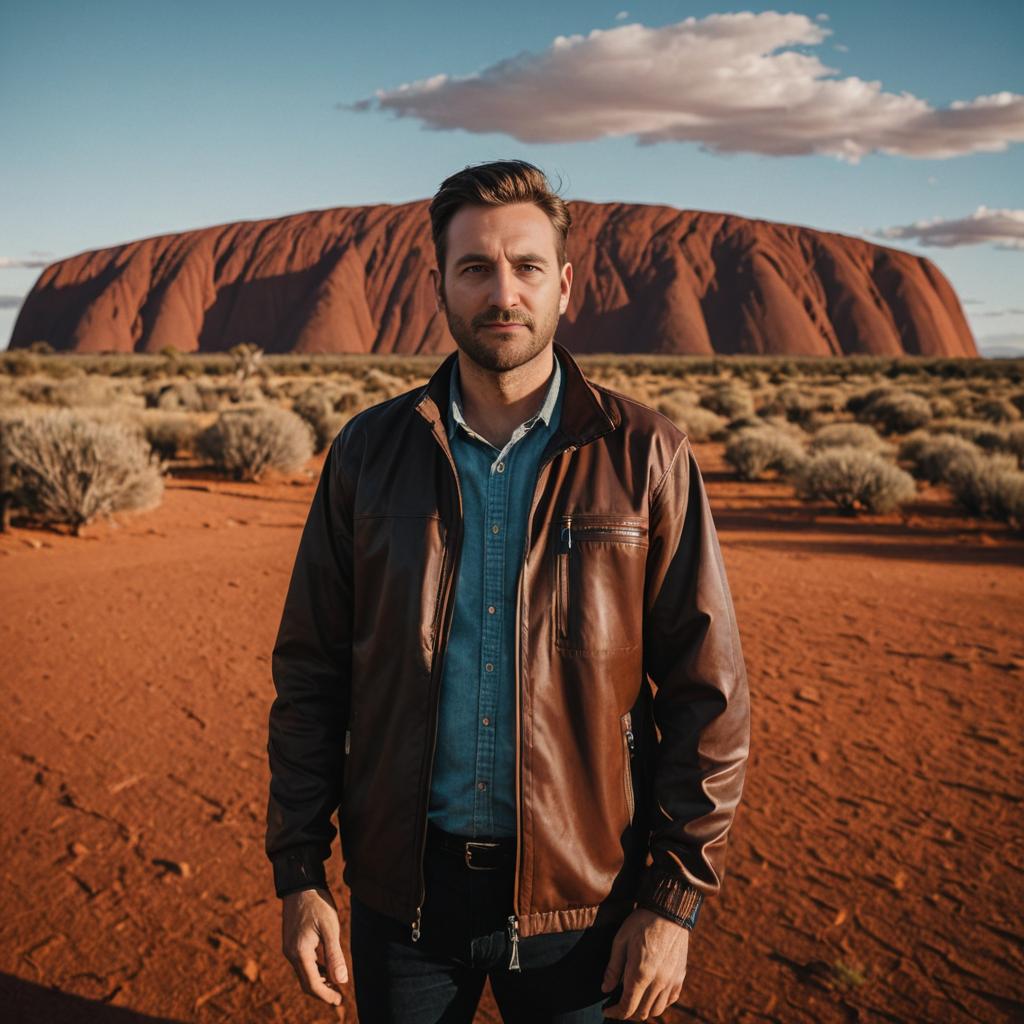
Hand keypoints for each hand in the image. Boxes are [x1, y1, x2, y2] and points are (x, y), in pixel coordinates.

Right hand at [281, 886, 349, 1005]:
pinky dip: (315, 969)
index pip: (312, 984)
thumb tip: (341, 981)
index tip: (339, 1001)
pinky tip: (326, 968)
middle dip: (322, 991)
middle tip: (339, 998)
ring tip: (336, 983)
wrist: (301, 883)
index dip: (326, 995)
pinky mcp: (291, 941)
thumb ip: (334, 955)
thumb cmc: (318, 903)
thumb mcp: (330, 928)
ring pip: (304, 972)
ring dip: (319, 981)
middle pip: (306, 982)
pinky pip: (302, 962)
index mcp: (299, 952)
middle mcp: (291, 953)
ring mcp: (289, 947)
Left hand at [600, 908, 688, 1020]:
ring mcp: (671, 980)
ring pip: (656, 1010)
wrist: (668, 910)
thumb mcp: (620, 940)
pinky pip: (670, 1000)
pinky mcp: (680, 976)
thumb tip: (605, 989)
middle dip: (627, 1012)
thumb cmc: (641, 922)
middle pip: (642, 1012)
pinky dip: (659, 1003)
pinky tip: (650, 994)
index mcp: (640, 973)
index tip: (606, 1010)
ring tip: (633, 1000)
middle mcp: (658, 982)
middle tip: (617, 1004)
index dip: (615, 1012)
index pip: (627, 1007)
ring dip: (643, 1010)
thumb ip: (613, 968)